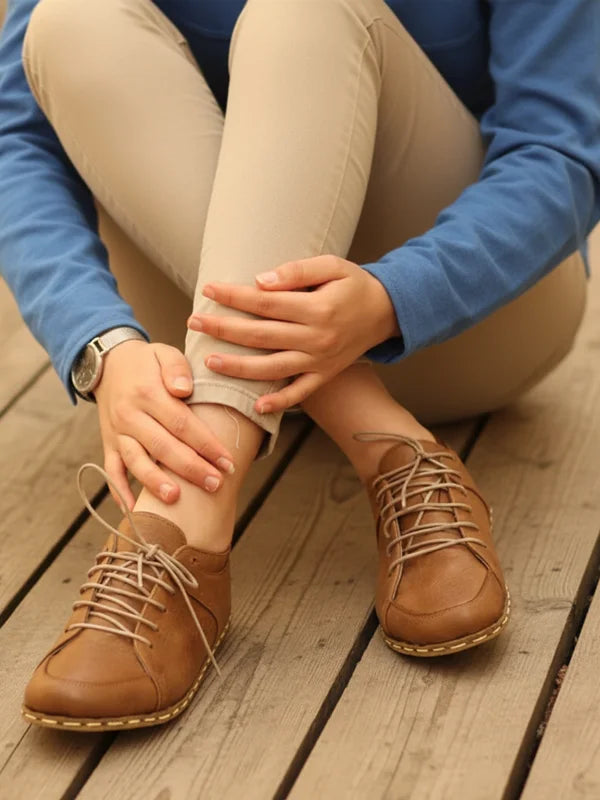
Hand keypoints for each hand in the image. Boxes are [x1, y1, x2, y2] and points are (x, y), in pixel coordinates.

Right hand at [94, 340, 235, 509]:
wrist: (107, 363)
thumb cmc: (146, 362)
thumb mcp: (164, 352)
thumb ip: (176, 368)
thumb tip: (184, 390)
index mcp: (148, 393)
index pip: (181, 423)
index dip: (205, 444)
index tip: (227, 461)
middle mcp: (130, 415)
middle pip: (163, 446)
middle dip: (191, 468)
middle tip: (215, 484)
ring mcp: (117, 432)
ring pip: (136, 461)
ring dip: (155, 482)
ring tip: (176, 498)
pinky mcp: (108, 444)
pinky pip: (112, 470)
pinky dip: (120, 491)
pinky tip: (135, 508)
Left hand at [187, 255, 400, 412]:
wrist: (386, 312)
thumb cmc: (354, 285)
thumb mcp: (333, 266)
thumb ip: (297, 271)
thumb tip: (260, 281)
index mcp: (318, 308)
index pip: (266, 303)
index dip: (235, 296)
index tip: (208, 290)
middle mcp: (317, 338)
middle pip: (262, 336)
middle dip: (224, 329)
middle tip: (194, 322)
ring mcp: (320, 361)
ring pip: (273, 368)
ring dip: (239, 368)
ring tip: (209, 362)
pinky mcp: (324, 375)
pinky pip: (300, 393)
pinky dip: (279, 402)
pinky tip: (256, 406)